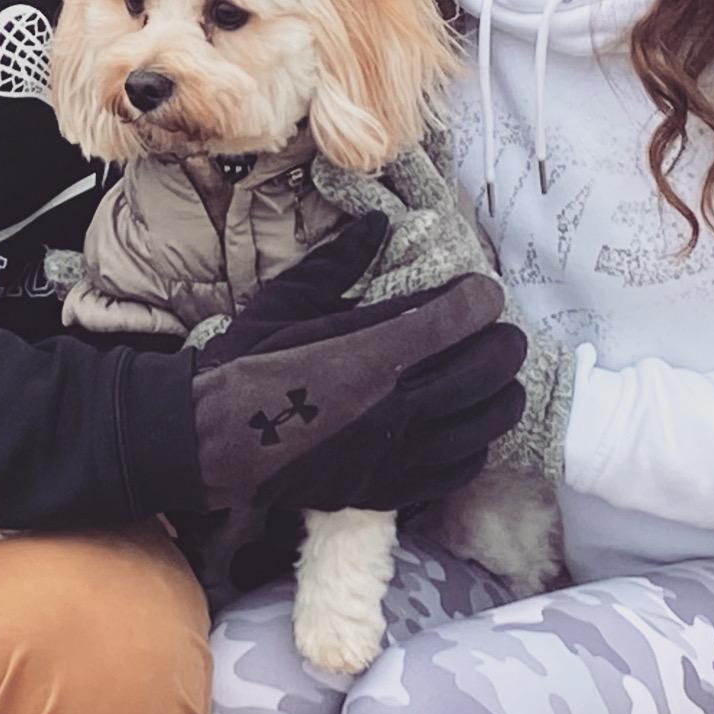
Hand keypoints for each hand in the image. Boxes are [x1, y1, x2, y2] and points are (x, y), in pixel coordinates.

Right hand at [122, 215, 527, 521]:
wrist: (210, 441)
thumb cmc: (245, 364)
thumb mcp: (285, 301)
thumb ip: (338, 261)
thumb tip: (378, 223)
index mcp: (367, 355)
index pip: (453, 320)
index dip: (479, 299)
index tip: (483, 289)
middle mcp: (392, 408)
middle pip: (482, 372)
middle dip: (503, 344)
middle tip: (502, 329)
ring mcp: (394, 455)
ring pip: (481, 425)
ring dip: (501, 395)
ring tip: (499, 378)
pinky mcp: (386, 490)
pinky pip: (456, 471)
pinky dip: (477, 446)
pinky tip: (474, 429)